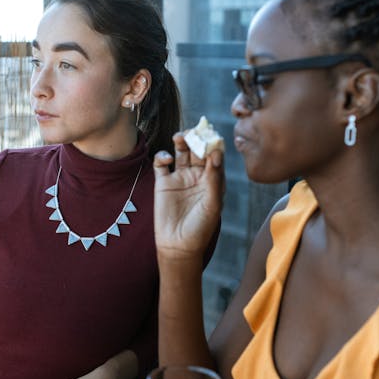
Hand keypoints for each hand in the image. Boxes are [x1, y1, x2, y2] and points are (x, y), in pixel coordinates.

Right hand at [153, 133, 224, 260]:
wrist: (178, 245)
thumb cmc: (200, 227)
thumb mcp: (212, 203)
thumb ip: (214, 178)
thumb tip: (216, 153)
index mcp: (213, 179)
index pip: (215, 156)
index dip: (214, 144)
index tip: (212, 136)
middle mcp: (197, 176)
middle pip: (198, 150)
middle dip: (197, 139)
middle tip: (194, 132)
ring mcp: (180, 177)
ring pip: (181, 152)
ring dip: (181, 141)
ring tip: (180, 137)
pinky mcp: (163, 182)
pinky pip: (161, 163)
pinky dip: (162, 156)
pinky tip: (166, 158)